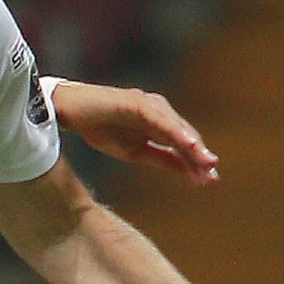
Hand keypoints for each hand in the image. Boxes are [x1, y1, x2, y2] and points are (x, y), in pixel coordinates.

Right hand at [52, 83, 218, 184]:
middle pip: (184, 136)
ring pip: (176, 127)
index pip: (181, 146)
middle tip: (212, 175)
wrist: (70, 112)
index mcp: (158, 126)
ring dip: (192, 144)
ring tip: (206, 161)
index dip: (195, 163)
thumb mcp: (135, 153)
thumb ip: (161, 158)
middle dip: (199, 156)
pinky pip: (159, 118)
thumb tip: (185, 170)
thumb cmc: (100, 129)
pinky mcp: (136, 102)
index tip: (208, 182)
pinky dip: (174, 129)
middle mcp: (159, 113)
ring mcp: (149, 105)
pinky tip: (186, 143)